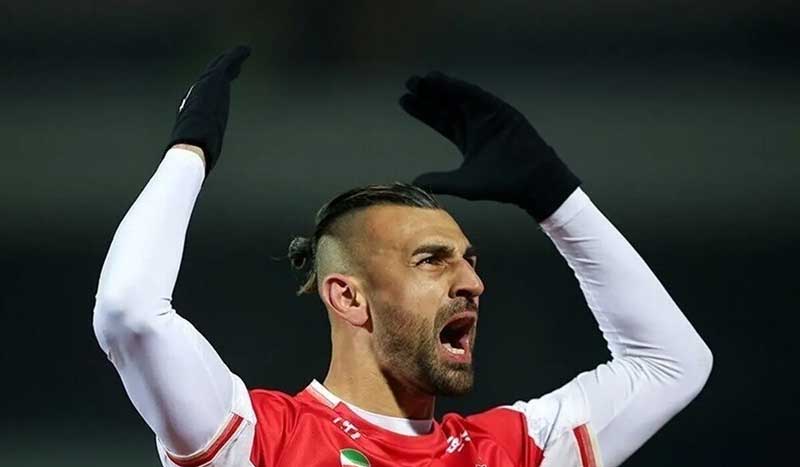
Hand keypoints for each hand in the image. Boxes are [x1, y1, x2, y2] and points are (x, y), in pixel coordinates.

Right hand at [168, 45, 250, 173]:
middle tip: (234, 65)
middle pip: (212, 79)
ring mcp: (205, 88)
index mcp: (194, 110)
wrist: (191, 147)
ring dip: (230, 61)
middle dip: (222, 71)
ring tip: (241, 54)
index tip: (221, 85)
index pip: (204, 96)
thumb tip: (197, 173)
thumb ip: (198, 156)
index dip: (212, 90)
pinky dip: (236, 55)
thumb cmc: (191, 156)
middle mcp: (198, 96)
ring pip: (219, 69)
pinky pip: (227, 64)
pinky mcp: (213, 82)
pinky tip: (246, 50)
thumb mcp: (197, 154)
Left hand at [399, 71, 579, 220]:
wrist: (531, 181)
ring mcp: (489, 116)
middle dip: (428, 94)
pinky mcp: (501, 111)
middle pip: (446, 105)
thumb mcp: (463, 183)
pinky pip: (477, 95)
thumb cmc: (501, 185)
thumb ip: (439, 181)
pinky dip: (459, 87)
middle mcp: (476, 124)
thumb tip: (415, 183)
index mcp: (467, 138)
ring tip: (421, 79)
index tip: (404, 100)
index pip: (439, 120)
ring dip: (441, 87)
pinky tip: (442, 80)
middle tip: (409, 84)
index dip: (422, 110)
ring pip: (459, 96)